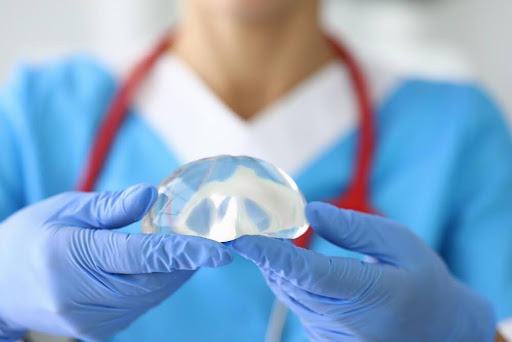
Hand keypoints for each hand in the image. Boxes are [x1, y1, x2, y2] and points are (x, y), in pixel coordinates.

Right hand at [0, 184, 232, 340]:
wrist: (0, 286)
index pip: (140, 256)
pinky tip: (160, 269)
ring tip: (187, 251)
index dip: (184, 252)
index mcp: (69, 256)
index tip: (219, 250)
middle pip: (152, 281)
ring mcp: (89, 321)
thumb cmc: (32, 236)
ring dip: (175, 274)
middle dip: (186, 262)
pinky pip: (140, 307)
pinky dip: (157, 286)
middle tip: (207, 241)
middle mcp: (80, 297)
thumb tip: (152, 196)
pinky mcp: (97, 332)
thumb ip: (112, 207)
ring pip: (150, 297)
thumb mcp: (67, 209)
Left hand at [233, 202, 495, 341]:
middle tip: (246, 224)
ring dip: (273, 266)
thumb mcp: (399, 242)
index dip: (272, 255)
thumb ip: (353, 228)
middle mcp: (348, 323)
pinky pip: (295, 304)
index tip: (241, 237)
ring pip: (288, 294)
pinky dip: (287, 280)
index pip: (309, 273)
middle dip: (264, 254)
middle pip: (290, 284)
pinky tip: (288, 263)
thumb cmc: (423, 280)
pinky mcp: (324, 339)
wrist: (439, 330)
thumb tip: (309, 212)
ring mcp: (333, 336)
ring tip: (265, 238)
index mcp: (372, 295)